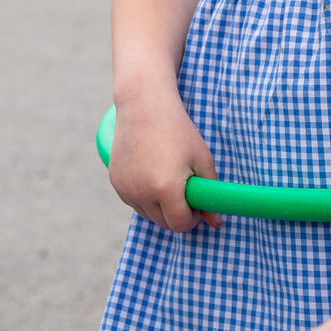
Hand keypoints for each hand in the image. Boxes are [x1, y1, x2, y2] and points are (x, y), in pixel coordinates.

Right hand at [108, 89, 220, 231]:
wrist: (143, 105)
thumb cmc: (178, 130)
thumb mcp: (202, 160)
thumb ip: (210, 195)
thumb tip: (216, 223)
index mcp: (166, 189)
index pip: (181, 225)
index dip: (193, 217)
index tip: (196, 202)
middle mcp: (142, 193)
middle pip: (164, 223)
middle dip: (177, 213)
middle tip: (184, 189)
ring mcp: (125, 188)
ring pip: (148, 214)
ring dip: (159, 206)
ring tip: (167, 178)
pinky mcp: (115, 182)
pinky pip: (134, 202)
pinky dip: (144, 196)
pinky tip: (150, 173)